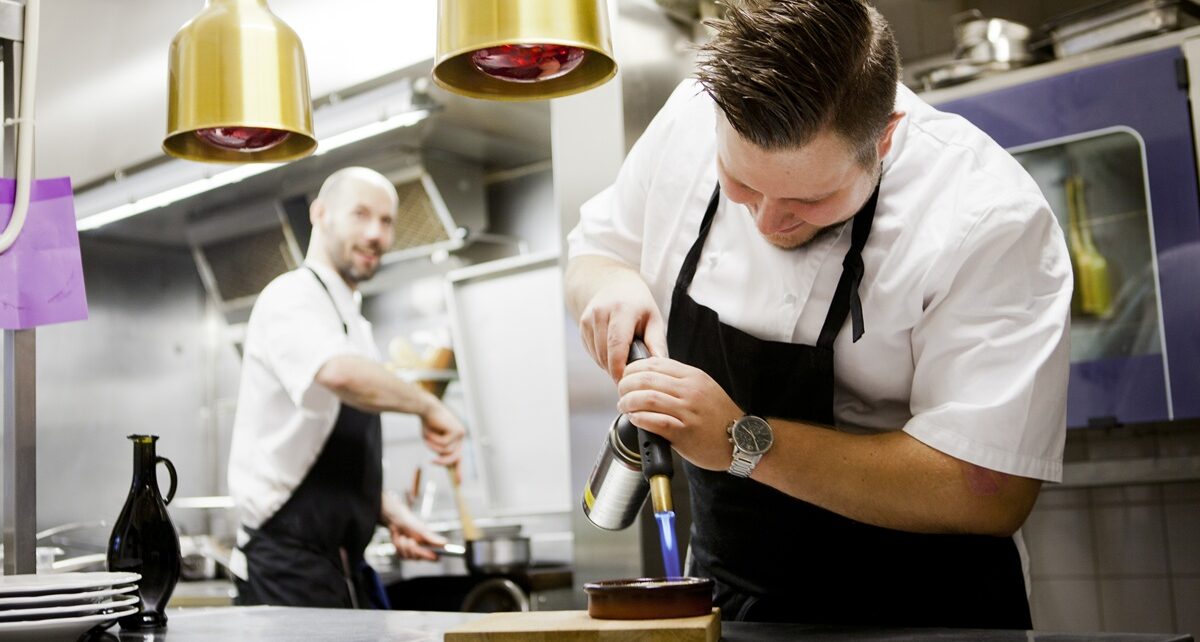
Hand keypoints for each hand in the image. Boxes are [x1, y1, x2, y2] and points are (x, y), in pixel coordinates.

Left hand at [382, 495, 446, 561]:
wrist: (397, 521)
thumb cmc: (412, 524)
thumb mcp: (423, 531)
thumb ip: (433, 539)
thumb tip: (446, 543)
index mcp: (428, 547)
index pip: (435, 558)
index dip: (434, 557)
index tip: (433, 555)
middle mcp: (420, 552)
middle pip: (418, 558)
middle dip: (413, 548)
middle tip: (411, 540)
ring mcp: (410, 553)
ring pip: (408, 556)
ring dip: (404, 545)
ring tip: (404, 537)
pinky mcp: (401, 554)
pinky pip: (400, 555)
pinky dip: (399, 546)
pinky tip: (399, 539)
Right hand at [420, 400, 465, 466]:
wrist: (426, 407)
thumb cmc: (427, 422)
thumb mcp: (432, 440)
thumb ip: (439, 451)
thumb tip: (444, 464)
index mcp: (456, 439)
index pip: (459, 456)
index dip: (459, 469)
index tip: (459, 482)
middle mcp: (460, 436)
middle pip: (455, 457)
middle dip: (444, 462)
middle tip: (432, 462)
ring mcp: (460, 433)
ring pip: (447, 451)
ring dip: (433, 446)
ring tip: (427, 436)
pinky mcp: (457, 431)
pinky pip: (444, 445)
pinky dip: (434, 440)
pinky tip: (430, 430)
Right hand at [577, 273, 667, 381]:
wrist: (615, 285)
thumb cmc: (639, 305)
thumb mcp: (654, 319)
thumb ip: (657, 344)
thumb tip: (661, 367)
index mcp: (622, 309)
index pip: (616, 345)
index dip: (619, 367)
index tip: (627, 381)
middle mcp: (601, 311)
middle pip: (605, 353)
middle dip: (616, 370)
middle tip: (630, 376)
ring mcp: (589, 318)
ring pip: (597, 355)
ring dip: (609, 365)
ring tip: (624, 360)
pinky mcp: (582, 324)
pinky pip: (592, 351)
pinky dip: (602, 357)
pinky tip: (613, 350)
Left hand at [617, 357, 742, 470]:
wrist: (742, 440)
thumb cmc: (719, 417)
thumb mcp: (703, 388)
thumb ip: (678, 380)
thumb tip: (648, 377)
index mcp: (692, 376)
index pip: (654, 363)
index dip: (633, 369)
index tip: (626, 377)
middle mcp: (690, 390)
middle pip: (646, 379)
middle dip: (625, 385)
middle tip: (621, 393)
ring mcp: (688, 411)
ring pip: (647, 398)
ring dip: (628, 402)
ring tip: (625, 407)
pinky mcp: (685, 432)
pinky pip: (655, 421)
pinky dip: (639, 419)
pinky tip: (635, 419)